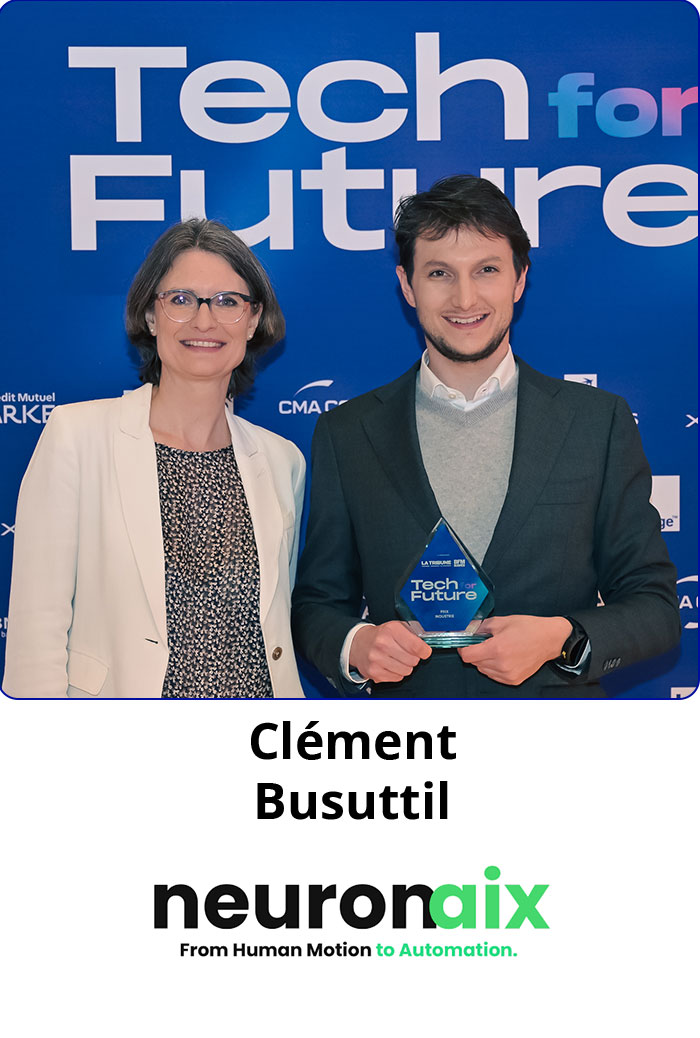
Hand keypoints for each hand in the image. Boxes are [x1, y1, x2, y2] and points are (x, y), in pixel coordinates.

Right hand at [349, 622, 431, 682]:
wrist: (358, 644)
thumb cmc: (380, 636)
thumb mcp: (395, 627)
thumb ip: (412, 634)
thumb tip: (426, 646)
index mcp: (390, 630)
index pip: (416, 646)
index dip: (424, 651)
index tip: (425, 652)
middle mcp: (382, 644)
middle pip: (413, 660)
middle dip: (413, 658)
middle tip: (406, 653)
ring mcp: (377, 659)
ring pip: (407, 671)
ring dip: (405, 666)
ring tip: (397, 659)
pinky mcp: (374, 672)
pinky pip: (397, 678)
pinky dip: (397, 673)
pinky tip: (390, 665)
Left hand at [457, 615, 572, 685]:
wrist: (550, 639)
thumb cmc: (529, 629)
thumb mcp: (502, 621)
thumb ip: (482, 627)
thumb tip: (468, 631)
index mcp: (497, 648)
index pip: (467, 656)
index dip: (463, 648)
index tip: (465, 644)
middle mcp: (501, 664)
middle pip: (474, 663)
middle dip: (475, 652)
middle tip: (484, 643)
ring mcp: (508, 674)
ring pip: (483, 670)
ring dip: (484, 661)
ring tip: (497, 649)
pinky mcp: (513, 680)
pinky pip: (494, 675)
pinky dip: (494, 667)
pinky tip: (503, 657)